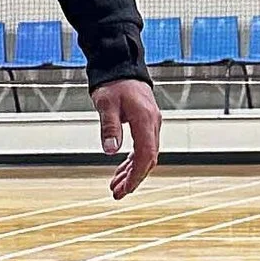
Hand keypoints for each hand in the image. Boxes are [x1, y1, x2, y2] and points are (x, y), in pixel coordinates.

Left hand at [96, 76, 162, 199]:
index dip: (136, 175)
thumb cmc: (113, 83)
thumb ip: (109, 127)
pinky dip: (132, 162)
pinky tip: (121, 171)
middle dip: (133, 179)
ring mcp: (151, 125)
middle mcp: (153, 124)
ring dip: (131, 172)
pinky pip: (143, 148)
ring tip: (116, 187)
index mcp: (146, 120)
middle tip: (117, 194)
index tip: (125, 189)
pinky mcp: (146, 124)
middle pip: (148, 159)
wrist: (122, 66)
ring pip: (146, 156)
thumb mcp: (106, 104)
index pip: (146, 155)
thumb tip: (111, 150)